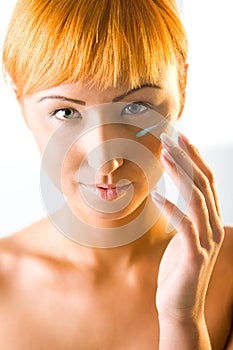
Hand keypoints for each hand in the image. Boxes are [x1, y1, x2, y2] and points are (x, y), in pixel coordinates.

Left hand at [152, 132, 223, 320]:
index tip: (179, 137)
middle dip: (187, 158)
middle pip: (203, 184)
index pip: (205, 181)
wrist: (179, 305)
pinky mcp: (195, 256)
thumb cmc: (177, 269)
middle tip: (170, 137)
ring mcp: (206, 242)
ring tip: (164, 155)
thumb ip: (185, 216)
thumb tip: (175, 195)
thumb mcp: (183, 238)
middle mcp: (212, 226)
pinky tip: (155, 194)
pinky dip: (171, 208)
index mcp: (209, 220)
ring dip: (180, 175)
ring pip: (196, 199)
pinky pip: (184, 227)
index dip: (193, 157)